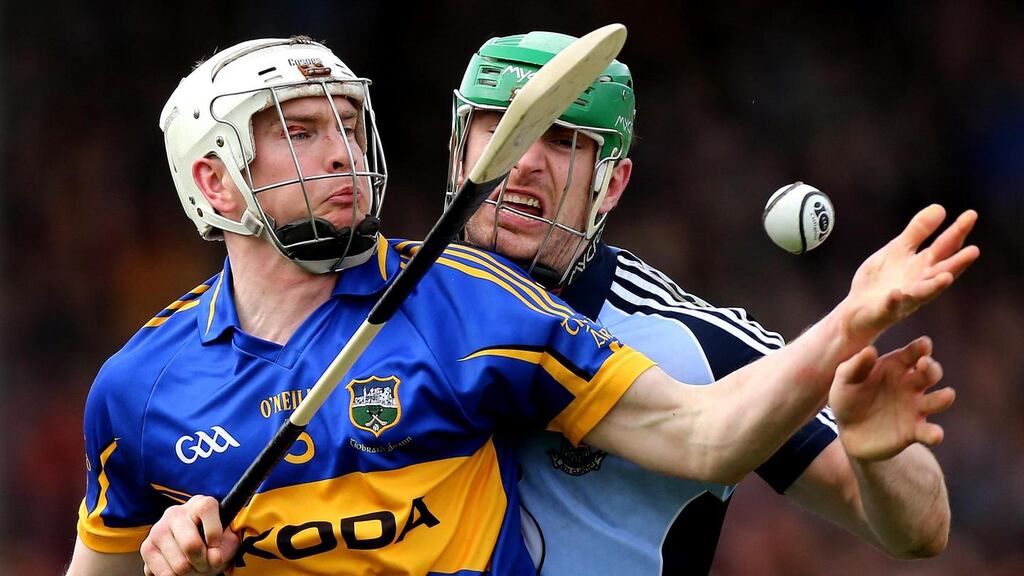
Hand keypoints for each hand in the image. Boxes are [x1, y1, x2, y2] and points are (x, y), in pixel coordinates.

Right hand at [141, 495, 238, 575]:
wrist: (196, 553)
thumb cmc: (214, 543)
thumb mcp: (228, 540)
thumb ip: (226, 545)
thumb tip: (213, 557)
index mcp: (199, 504)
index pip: (206, 508)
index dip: (214, 532)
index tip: (216, 544)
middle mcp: (175, 513)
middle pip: (191, 544)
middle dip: (204, 561)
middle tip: (207, 563)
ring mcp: (157, 530)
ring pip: (180, 565)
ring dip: (192, 572)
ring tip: (195, 566)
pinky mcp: (147, 548)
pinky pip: (165, 574)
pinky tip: (180, 568)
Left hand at [829, 337, 954, 461]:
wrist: (847, 432)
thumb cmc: (847, 398)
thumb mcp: (845, 380)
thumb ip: (855, 366)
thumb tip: (870, 350)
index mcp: (895, 367)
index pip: (912, 353)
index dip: (920, 348)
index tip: (924, 344)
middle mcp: (911, 385)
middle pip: (929, 373)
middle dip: (932, 368)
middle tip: (925, 364)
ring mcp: (915, 408)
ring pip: (937, 400)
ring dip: (943, 398)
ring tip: (947, 395)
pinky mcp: (914, 431)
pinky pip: (928, 432)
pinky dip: (934, 434)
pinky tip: (936, 435)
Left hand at [841, 205, 977, 342]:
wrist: (858, 309)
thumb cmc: (884, 279)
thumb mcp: (899, 249)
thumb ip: (918, 232)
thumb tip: (940, 207)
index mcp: (924, 265)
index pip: (945, 248)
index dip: (958, 232)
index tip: (971, 214)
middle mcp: (920, 282)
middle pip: (941, 270)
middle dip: (958, 262)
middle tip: (975, 250)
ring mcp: (905, 298)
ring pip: (923, 293)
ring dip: (935, 286)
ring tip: (946, 278)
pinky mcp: (885, 310)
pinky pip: (891, 305)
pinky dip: (894, 300)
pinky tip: (896, 293)